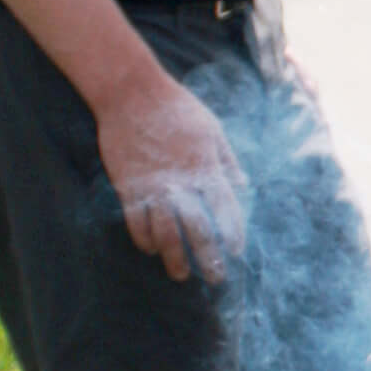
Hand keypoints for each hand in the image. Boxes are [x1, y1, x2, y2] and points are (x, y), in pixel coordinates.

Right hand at [95, 74, 247, 283]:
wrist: (131, 93)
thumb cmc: (177, 107)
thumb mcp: (212, 129)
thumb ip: (226, 160)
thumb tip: (243, 185)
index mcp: (206, 166)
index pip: (225, 208)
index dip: (232, 233)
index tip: (236, 252)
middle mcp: (182, 181)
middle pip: (198, 228)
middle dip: (207, 257)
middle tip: (214, 277)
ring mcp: (153, 186)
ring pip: (165, 232)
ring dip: (174, 257)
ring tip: (180, 275)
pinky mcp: (127, 186)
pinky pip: (135, 221)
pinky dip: (143, 239)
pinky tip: (150, 250)